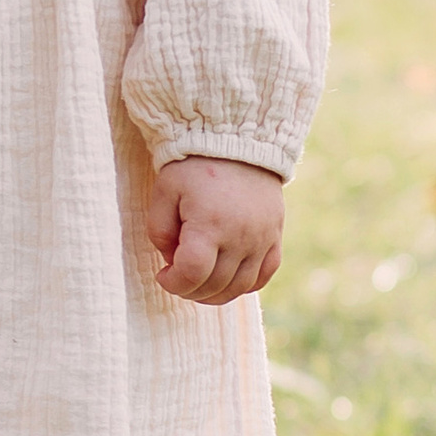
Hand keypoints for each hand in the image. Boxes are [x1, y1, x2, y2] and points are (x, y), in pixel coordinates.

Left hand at [147, 155, 283, 304]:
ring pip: (239, 287)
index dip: (173, 283)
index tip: (163, 275)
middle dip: (190, 290)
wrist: (237, 142)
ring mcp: (262, 239)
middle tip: (177, 278)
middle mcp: (241, 236)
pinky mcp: (275, 237)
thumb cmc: (193, 166)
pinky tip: (226, 278)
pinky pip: (263, 276)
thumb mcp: (164, 191)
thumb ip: (160, 230)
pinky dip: (244, 285)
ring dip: (215, 293)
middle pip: (215, 285)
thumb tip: (171, 260)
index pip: (192, 274)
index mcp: (210, 223)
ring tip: (198, 282)